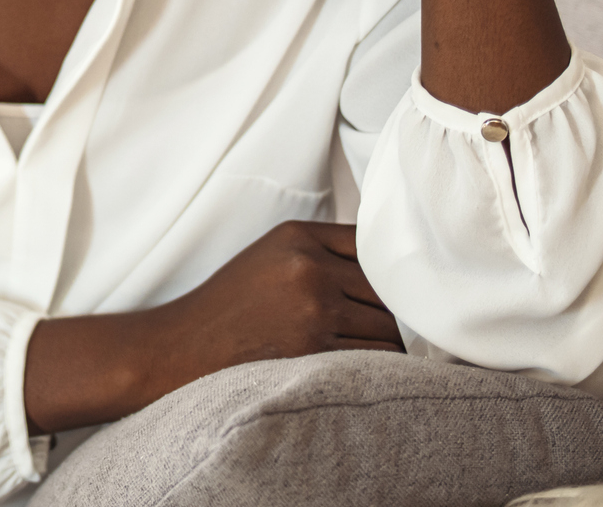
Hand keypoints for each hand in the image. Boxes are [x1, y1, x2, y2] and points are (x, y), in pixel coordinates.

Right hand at [25, 221, 400, 432]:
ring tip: (399, 347)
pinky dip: (385, 365)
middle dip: (404, 308)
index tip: (413, 282)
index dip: (398, 266)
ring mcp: (312, 309)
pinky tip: (382, 368)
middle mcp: (308, 266)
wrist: (186, 345)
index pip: (375, 243)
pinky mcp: (314, 350)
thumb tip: (395, 267)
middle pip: (388, 287)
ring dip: (399, 341)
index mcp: (297, 235)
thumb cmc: (232, 303)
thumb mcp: (271, 255)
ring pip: (388, 326)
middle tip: (416, 321)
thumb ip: (324, 251)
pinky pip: (374, 357)